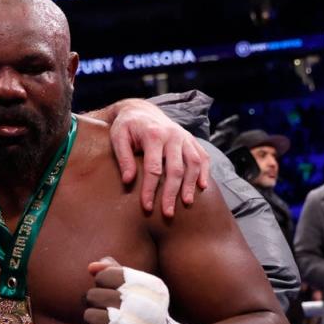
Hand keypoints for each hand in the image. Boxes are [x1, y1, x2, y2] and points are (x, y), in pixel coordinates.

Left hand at [84, 257, 215, 323]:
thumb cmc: (144, 310)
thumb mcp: (136, 285)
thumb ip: (113, 270)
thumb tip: (91, 267)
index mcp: (147, 284)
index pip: (103, 275)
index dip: (102, 284)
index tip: (115, 292)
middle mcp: (141, 302)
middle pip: (91, 295)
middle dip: (97, 304)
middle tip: (113, 312)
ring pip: (89, 315)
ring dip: (96, 322)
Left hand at [108, 99, 209, 216]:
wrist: (141, 110)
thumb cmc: (126, 127)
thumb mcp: (118, 138)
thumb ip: (123, 158)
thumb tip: (129, 181)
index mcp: (154, 135)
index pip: (153, 168)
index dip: (150, 189)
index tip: (146, 207)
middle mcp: (173, 135)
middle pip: (175, 169)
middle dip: (171, 193)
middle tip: (167, 213)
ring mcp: (185, 137)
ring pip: (193, 164)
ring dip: (190, 185)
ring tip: (186, 203)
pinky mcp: (191, 140)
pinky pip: (202, 156)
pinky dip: (205, 172)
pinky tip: (202, 187)